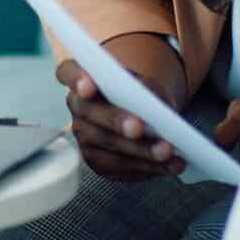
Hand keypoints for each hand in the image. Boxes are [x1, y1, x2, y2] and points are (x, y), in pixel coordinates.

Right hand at [57, 32, 191, 181]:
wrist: (140, 115)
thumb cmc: (138, 94)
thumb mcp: (145, 84)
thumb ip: (147, 91)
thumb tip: (158, 111)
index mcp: (82, 77)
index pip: (68, 72)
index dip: (76, 79)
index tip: (89, 86)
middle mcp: (78, 106)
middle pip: (89, 112)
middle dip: (115, 121)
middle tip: (138, 127)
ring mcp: (85, 136)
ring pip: (108, 144)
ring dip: (139, 150)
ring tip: (166, 151)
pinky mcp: (97, 160)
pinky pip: (120, 166)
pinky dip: (148, 167)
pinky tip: (170, 165)